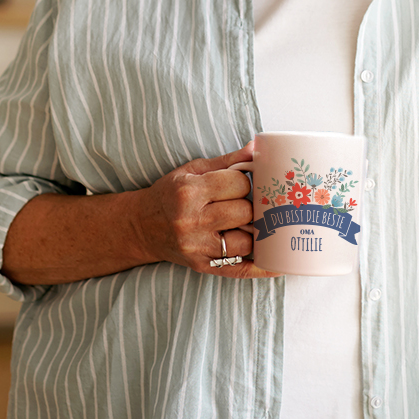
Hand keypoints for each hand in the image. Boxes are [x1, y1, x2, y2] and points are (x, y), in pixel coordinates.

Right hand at [134, 143, 279, 278]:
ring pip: (246, 241)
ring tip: (246, 224)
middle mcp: (192, 221)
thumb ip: (228, 161)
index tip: (238, 184)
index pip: (239, 183)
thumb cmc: (170, 194)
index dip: (245, 182)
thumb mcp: (193, 170)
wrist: (141, 227)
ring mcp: (197, 247)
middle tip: (242, 204)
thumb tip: (258, 149)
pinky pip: (239, 269)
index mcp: (189, 191)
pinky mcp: (202, 266)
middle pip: (245, 212)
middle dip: (250, 206)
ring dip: (252, 232)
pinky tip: (277, 263)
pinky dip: (260, 267)